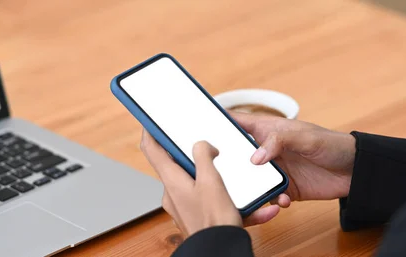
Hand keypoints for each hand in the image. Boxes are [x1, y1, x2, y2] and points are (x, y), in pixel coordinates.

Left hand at [141, 131, 280, 236]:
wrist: (219, 253)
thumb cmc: (213, 223)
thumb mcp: (211, 181)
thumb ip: (204, 156)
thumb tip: (201, 145)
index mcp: (172, 180)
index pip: (152, 148)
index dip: (151, 131)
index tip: (152, 120)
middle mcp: (173, 193)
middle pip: (176, 164)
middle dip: (192, 154)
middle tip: (204, 143)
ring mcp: (184, 206)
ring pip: (197, 183)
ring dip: (216, 178)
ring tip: (234, 178)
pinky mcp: (197, 217)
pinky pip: (212, 201)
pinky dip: (229, 200)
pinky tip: (255, 208)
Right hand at [231, 112, 355, 205]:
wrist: (357, 171)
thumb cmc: (332, 144)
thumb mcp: (304, 137)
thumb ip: (278, 142)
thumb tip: (255, 158)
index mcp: (267, 130)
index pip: (238, 123)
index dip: (219, 123)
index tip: (202, 129)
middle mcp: (266, 150)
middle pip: (237, 155)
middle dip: (229, 163)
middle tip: (222, 171)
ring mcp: (274, 170)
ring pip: (251, 179)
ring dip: (252, 186)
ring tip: (258, 190)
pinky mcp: (285, 189)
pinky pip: (270, 196)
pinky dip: (273, 200)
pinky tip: (284, 200)